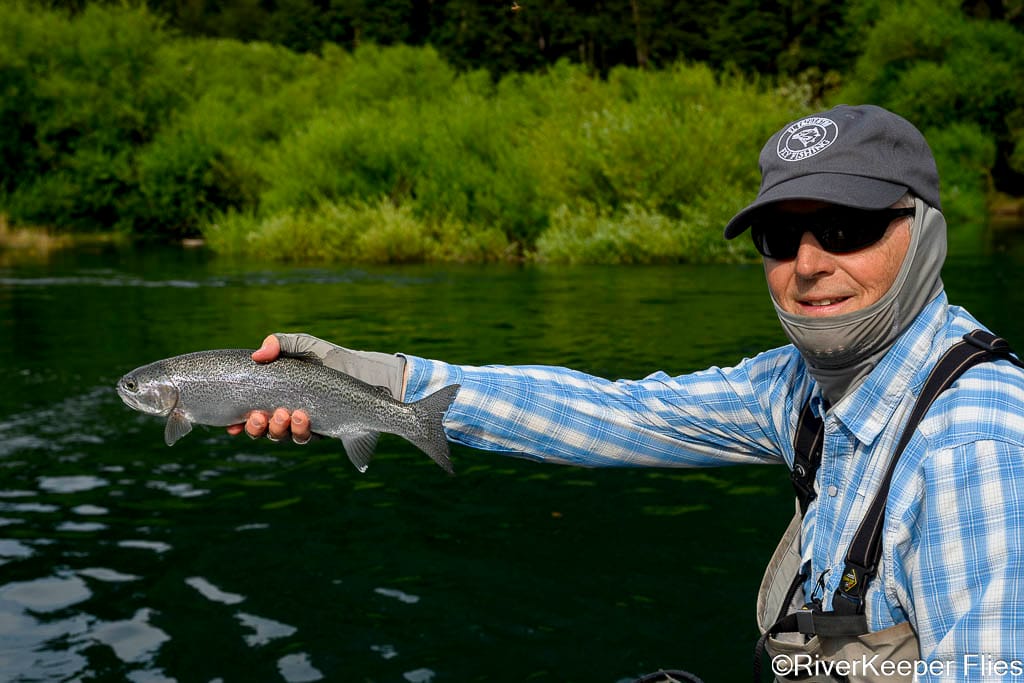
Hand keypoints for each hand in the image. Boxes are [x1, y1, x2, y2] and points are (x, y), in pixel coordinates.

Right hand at [226, 333, 406, 443]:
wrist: (368, 375)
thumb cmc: (333, 359)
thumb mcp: (306, 346)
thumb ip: (280, 344)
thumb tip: (257, 353)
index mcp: (276, 394)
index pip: (250, 411)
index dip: (237, 421)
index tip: (230, 423)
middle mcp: (286, 411)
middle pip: (261, 428)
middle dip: (256, 426)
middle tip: (259, 416)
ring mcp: (304, 423)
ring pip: (281, 436)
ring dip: (277, 428)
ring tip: (286, 413)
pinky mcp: (322, 432)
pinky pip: (304, 437)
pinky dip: (299, 430)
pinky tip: (302, 417)